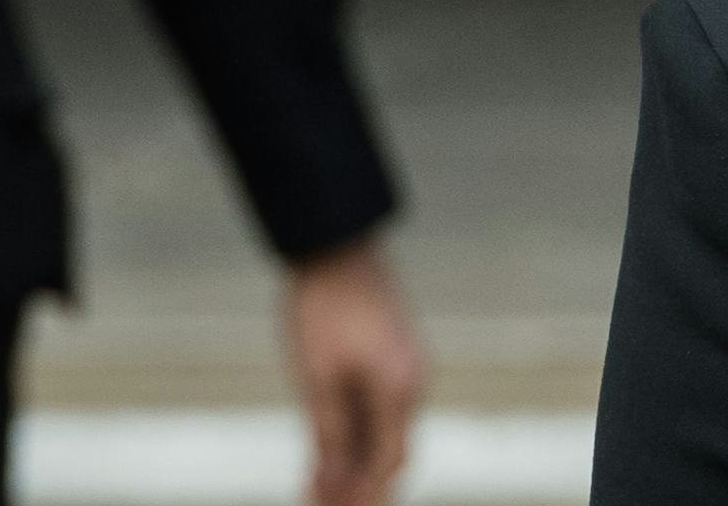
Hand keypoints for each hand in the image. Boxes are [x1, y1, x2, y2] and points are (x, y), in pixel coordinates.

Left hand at [283, 237, 423, 505]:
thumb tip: (332, 481)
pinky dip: (357, 434)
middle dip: (359, 486)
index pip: (385, 463)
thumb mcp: (318, 378)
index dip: (359, 495)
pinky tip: (326, 448)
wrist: (338, 246)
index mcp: (399, 389)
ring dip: (356, 463)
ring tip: (315, 485)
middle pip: (392, 453)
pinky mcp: (394, 357)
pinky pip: (381, 409)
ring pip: (386, 433)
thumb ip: (329, 432)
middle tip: (319, 504)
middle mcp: (412, 382)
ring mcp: (406, 368)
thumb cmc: (324, 310)